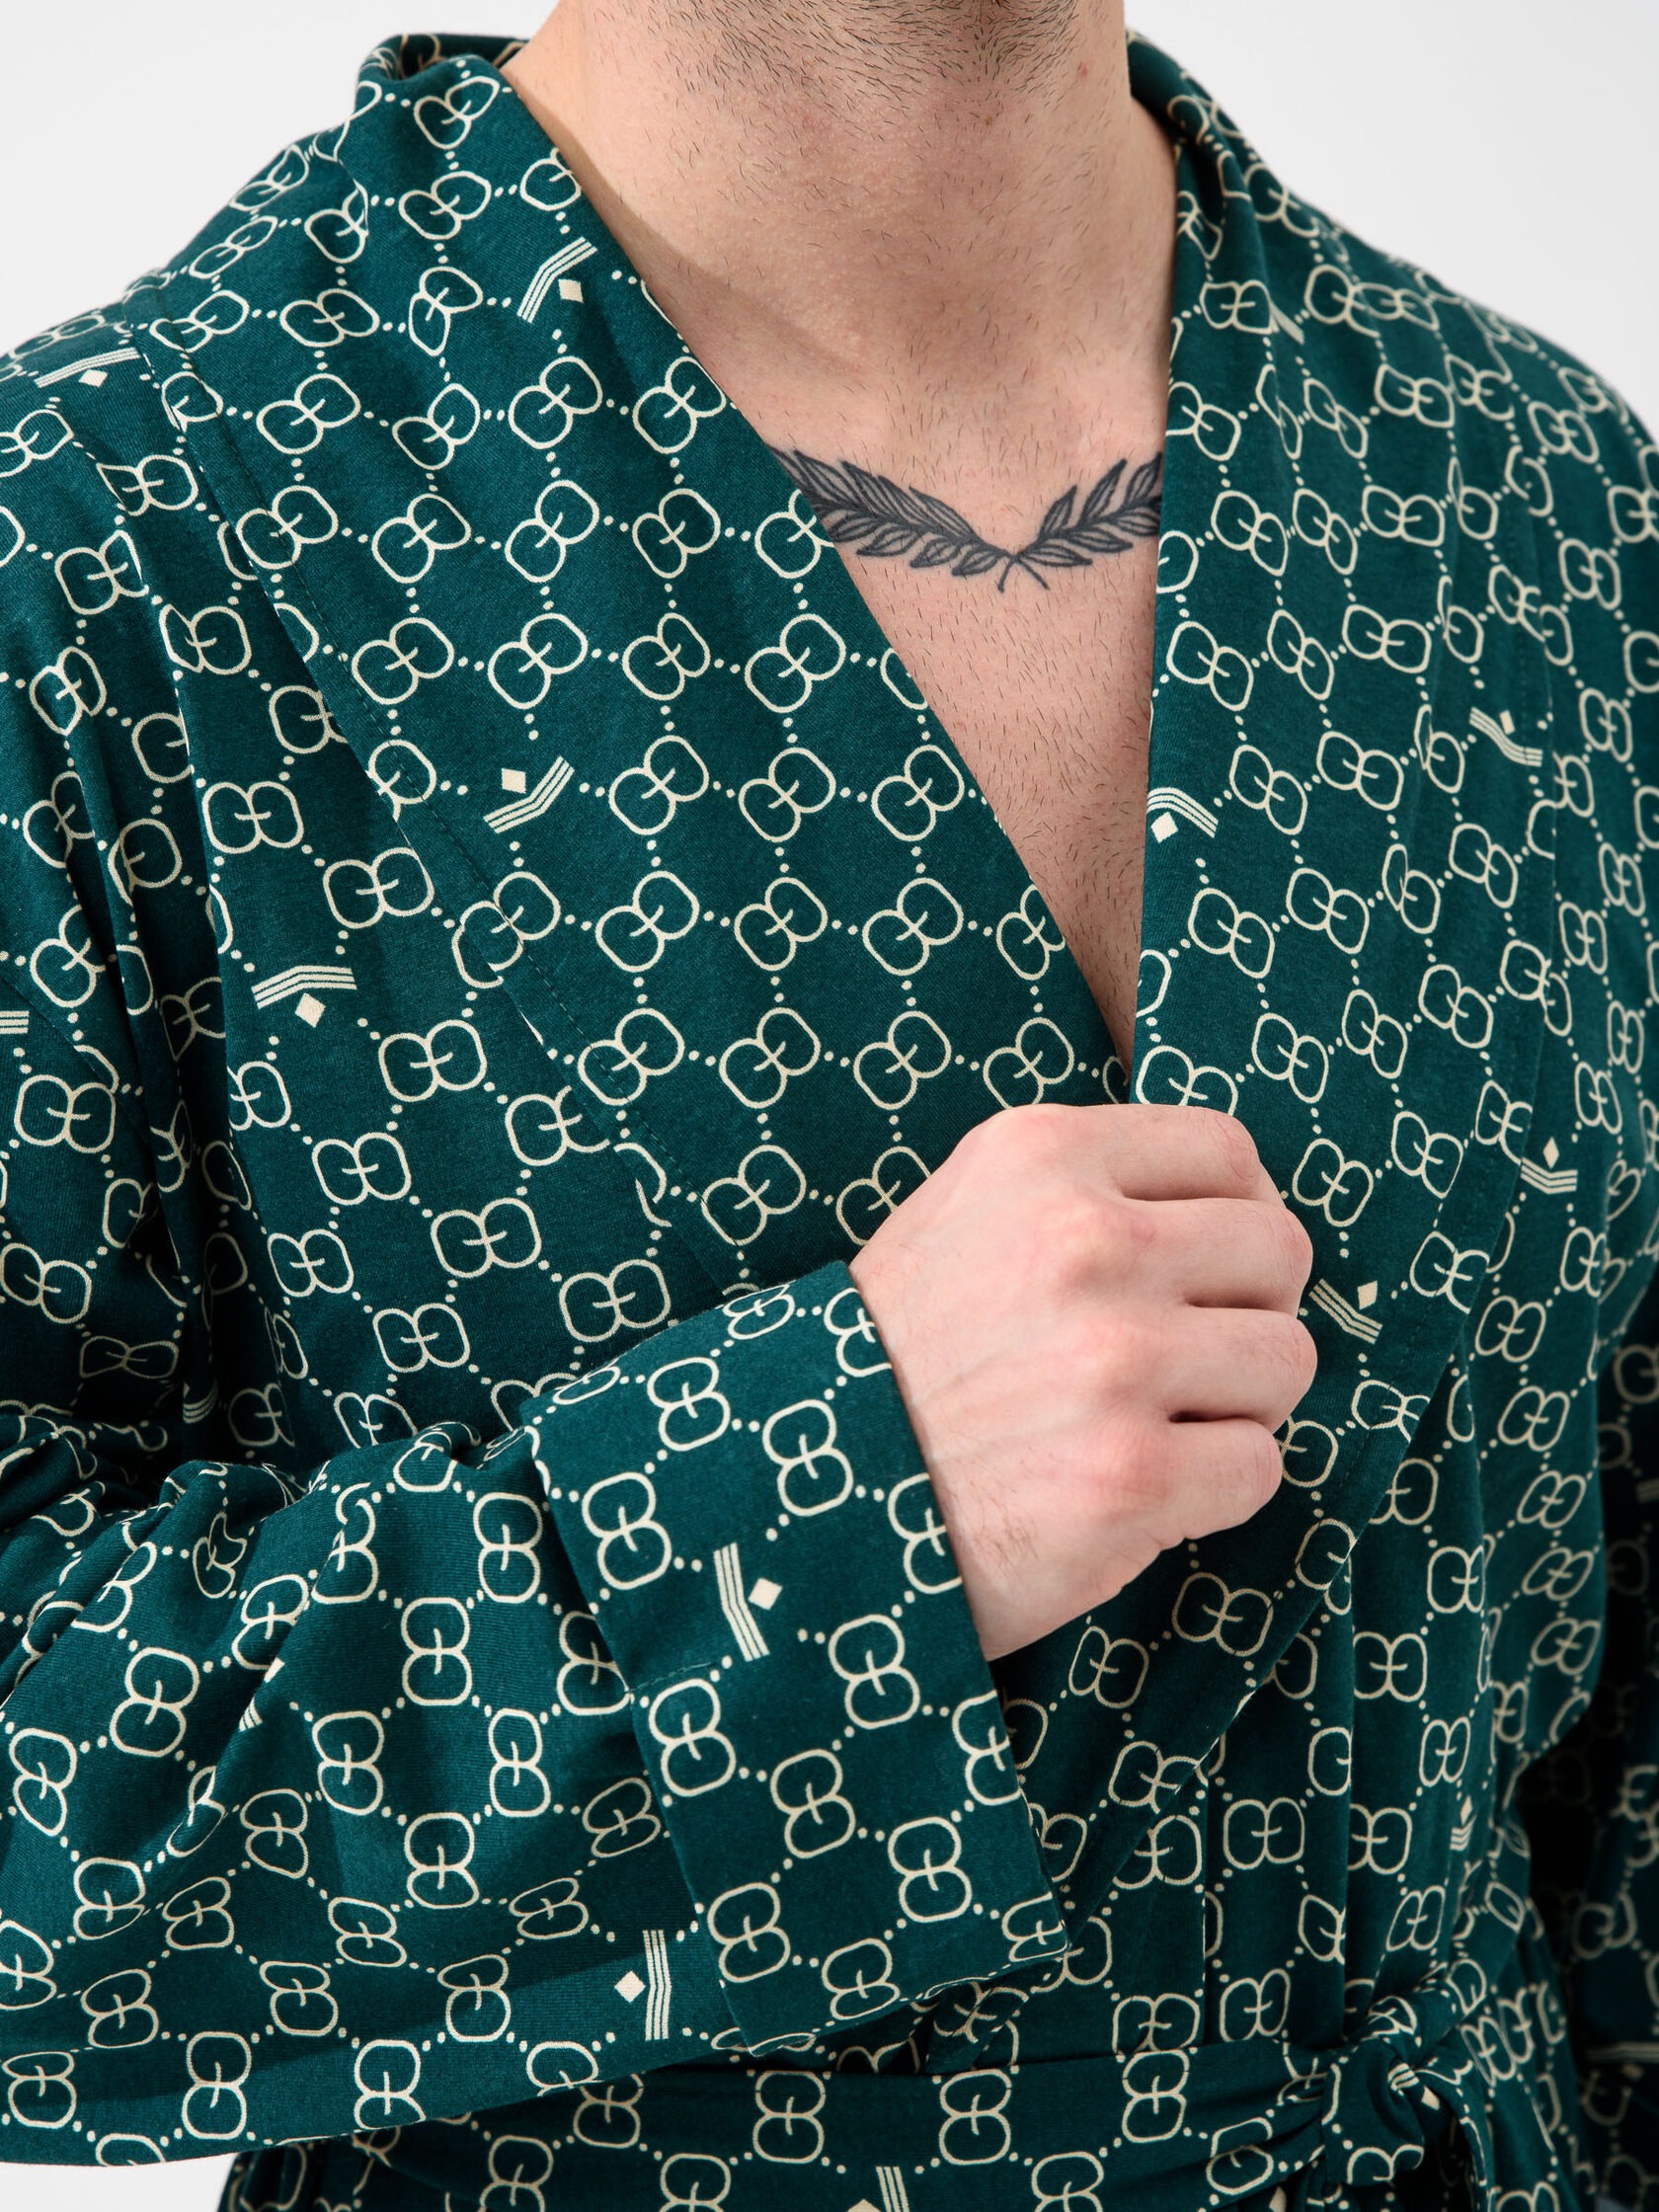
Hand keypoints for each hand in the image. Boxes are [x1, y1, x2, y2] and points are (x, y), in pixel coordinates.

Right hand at [847, 1102, 1316, 1660]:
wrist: (807, 1497)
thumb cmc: (898, 1359)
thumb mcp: (964, 1213)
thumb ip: (1088, 1186)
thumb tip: (1241, 1199)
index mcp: (1041, 1157)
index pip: (1231, 1151)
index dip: (1235, 1217)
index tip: (1204, 1270)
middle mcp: (1085, 1242)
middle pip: (1280, 1251)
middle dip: (1249, 1312)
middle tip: (1186, 1361)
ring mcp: (1113, 1361)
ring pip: (1288, 1361)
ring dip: (1238, 1406)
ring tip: (1157, 1425)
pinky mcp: (1131, 1477)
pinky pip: (1261, 1467)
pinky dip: (1214, 1490)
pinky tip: (1139, 1490)